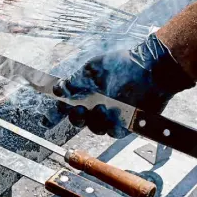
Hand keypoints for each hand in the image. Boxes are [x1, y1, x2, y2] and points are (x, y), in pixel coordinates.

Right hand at [53, 34, 194, 137]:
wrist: (150, 69)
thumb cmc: (122, 64)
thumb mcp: (93, 69)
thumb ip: (74, 81)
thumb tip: (57, 89)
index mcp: (85, 93)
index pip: (64, 107)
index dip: (54, 116)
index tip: (45, 122)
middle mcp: (95, 106)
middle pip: (77, 121)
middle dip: (75, 118)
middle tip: (79, 111)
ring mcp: (110, 116)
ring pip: (94, 128)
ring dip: (96, 120)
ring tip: (104, 107)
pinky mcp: (126, 124)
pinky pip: (114, 132)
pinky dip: (113, 125)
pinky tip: (117, 114)